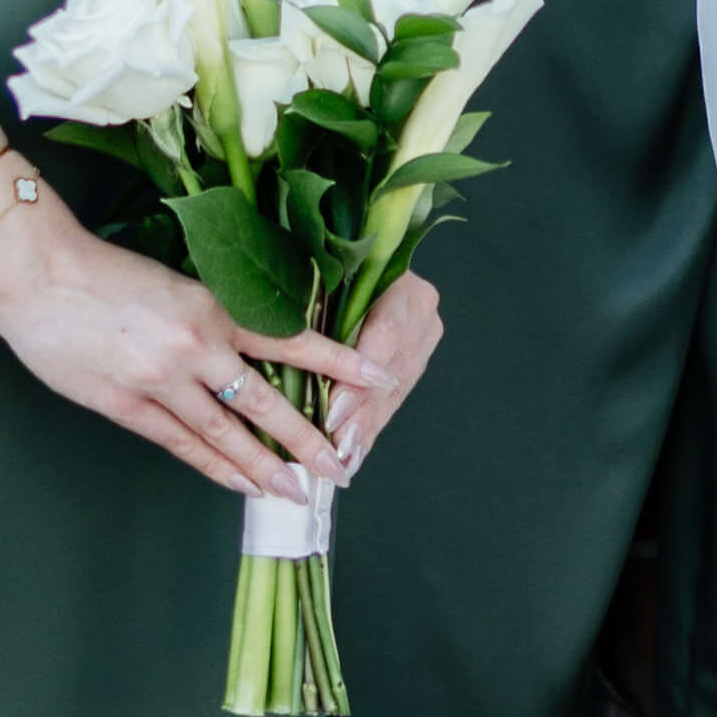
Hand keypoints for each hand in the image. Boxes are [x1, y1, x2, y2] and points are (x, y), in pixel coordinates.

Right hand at [0, 202, 366, 504]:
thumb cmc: (103, 271)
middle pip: (266, 400)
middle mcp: (195, 344)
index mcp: (212, 304)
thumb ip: (213, 313)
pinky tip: (242, 484)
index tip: (380, 379)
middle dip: (308, 437)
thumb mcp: (173, 281)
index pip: (290, 339)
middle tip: (343, 466)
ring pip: (227, 432)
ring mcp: (161, 380)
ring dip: (266, 466)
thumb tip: (255, 344)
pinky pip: (183, 444)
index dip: (338, 363)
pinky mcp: (128, 405)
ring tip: (297, 491)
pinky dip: (217, 466)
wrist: (37, 277)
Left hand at [311, 274, 447, 476]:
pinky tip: (354, 453)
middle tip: (337, 448)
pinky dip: (370, 425)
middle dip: (363, 413)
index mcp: (399, 278)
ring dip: (367, 427)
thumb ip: (314, 318)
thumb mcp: (317, 285)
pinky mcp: (415, 355)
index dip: (360, 376)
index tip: (334, 410)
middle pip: (393, 369)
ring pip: (395, 389)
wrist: (348, 256)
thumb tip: (293, 367)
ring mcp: (423, 332)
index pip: (386, 334)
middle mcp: (420, 305)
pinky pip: (394, 396)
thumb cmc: (316, 265)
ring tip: (344, 460)